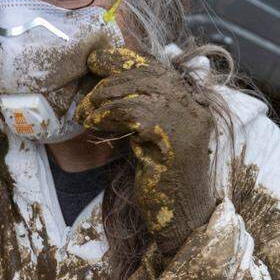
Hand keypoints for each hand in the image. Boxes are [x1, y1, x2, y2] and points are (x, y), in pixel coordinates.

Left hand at [76, 48, 215, 254]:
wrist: (183, 220)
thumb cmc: (164, 184)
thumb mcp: (152, 141)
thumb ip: (142, 115)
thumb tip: (110, 91)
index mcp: (193, 107)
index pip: (159, 68)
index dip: (128, 59)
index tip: (100, 59)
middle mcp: (194, 108)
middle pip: (148, 72)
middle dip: (113, 69)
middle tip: (88, 75)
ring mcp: (186, 120)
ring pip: (138, 88)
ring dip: (104, 95)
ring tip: (85, 110)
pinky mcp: (170, 135)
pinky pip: (132, 110)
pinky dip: (106, 113)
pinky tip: (92, 122)